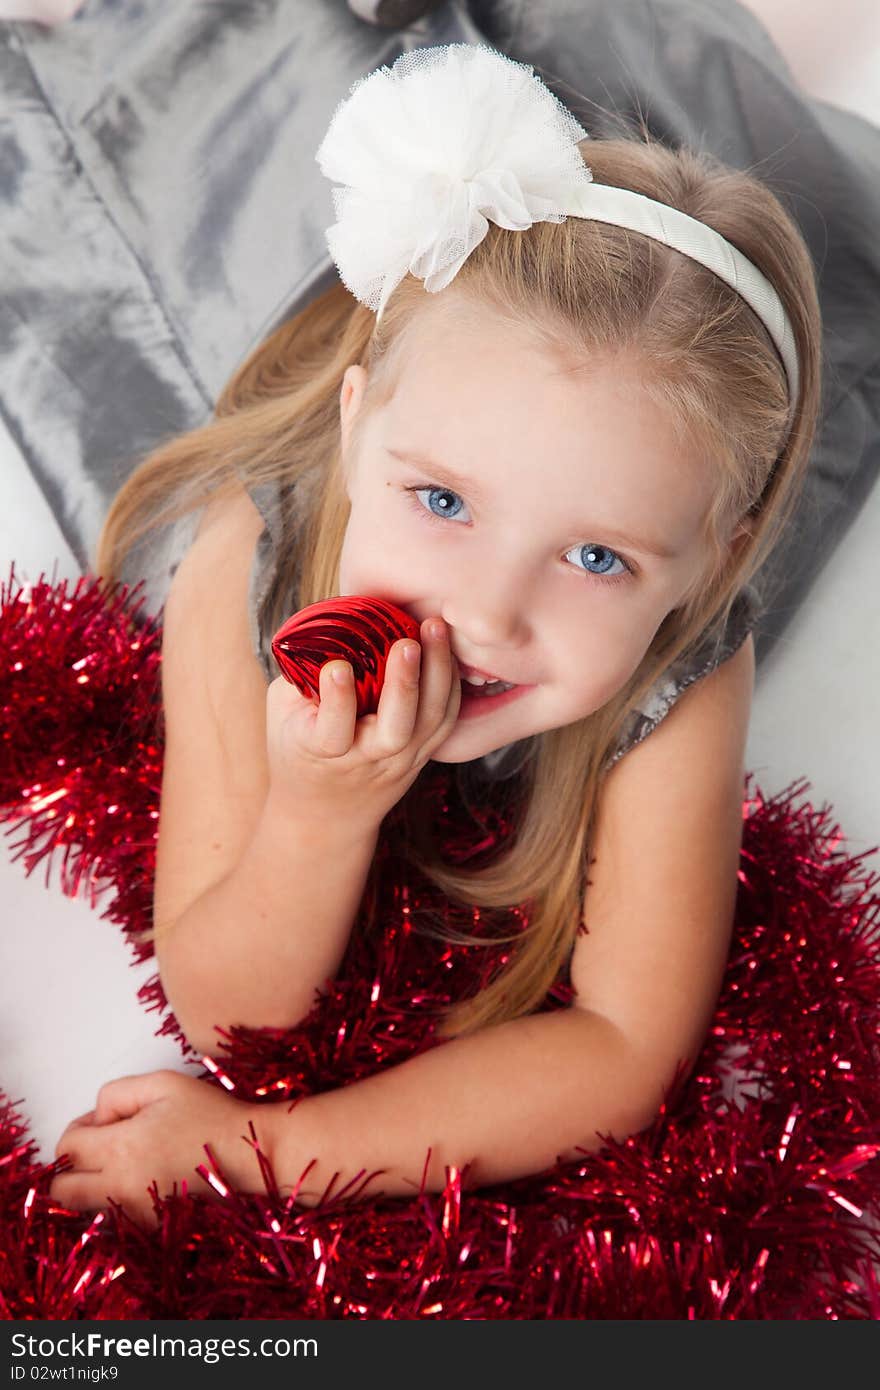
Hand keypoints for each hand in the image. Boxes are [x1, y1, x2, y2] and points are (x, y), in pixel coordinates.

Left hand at [49, 1070, 293, 1230]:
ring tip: (129, 1162)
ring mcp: (136, 1214)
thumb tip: (98, 1120)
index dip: (79, 1130)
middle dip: (71, 1168)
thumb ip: (116, 1094)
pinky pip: (114, 1218)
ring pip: (85, 1208)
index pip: (66, 1149)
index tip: (105, 1123)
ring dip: (93, 1185)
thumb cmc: (209, 1114)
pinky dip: (118, 1200)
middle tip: (102, 1149)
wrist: (249, 1154)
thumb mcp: (163, 1083)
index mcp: (122, 1148)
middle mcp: (122, 1188)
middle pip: (62, 1191)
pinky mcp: (151, 1227)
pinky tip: (147, 1177)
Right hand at [265, 615, 460, 830]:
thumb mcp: (282, 716)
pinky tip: (447, 649)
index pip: (331, 732)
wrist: (326, 815)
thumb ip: (300, 676)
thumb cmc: (297, 751)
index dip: (336, 702)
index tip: (337, 668)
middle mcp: (366, 760)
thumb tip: (322, 622)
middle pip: (395, 731)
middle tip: (407, 641)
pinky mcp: (423, 756)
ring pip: (430, 724)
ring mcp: (400, 761)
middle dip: (404, 685)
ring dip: (437, 674)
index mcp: (320, 752)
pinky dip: (451, 685)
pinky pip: (446, 721)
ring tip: (435, 629)